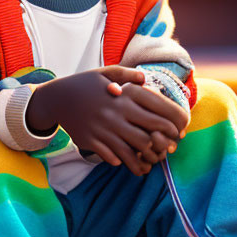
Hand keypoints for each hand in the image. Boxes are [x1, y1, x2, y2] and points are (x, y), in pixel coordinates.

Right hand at [26, 66, 188, 175]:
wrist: (56, 98)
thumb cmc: (86, 84)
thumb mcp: (106, 73)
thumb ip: (128, 76)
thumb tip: (145, 79)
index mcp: (124, 98)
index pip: (157, 114)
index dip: (173, 126)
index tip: (179, 131)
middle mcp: (115, 115)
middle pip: (147, 137)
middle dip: (162, 146)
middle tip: (168, 149)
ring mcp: (102, 130)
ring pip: (131, 152)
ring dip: (144, 160)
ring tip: (151, 163)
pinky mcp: (91, 141)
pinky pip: (111, 156)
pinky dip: (122, 161)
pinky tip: (128, 162)